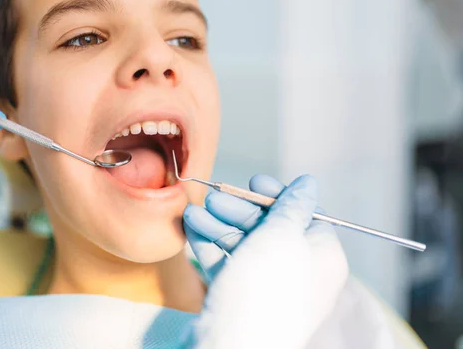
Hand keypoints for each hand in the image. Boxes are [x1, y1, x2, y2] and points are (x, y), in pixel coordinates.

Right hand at [183, 175, 348, 347]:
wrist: (234, 346)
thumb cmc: (266, 290)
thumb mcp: (283, 235)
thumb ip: (293, 205)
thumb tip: (308, 183)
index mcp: (322, 257)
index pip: (305, 215)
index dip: (277, 196)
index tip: (253, 181)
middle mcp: (299, 272)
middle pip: (269, 228)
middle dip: (238, 209)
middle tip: (214, 197)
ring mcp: (268, 288)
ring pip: (243, 245)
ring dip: (217, 225)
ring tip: (192, 213)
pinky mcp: (241, 299)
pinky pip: (227, 265)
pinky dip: (209, 246)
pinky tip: (190, 229)